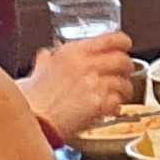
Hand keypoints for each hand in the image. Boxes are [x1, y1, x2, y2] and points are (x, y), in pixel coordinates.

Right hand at [25, 32, 140, 139]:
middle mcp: (86, 65)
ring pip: (123, 83)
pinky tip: (112, 110)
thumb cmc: (32, 98)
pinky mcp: (99, 104)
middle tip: (125, 73)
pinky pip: (118, 102)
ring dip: (124, 90)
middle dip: (127, 67)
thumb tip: (47, 56)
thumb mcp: (37, 70)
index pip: (110, 39)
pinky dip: (117, 106)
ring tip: (120, 95)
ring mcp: (94, 84)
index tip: (125, 45)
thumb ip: (46, 61)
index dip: (123, 41)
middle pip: (122, 60)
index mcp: (72, 52)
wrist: (35, 120)